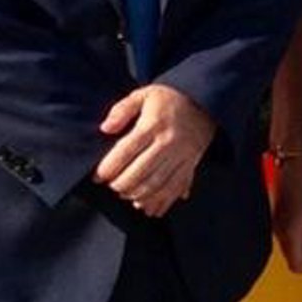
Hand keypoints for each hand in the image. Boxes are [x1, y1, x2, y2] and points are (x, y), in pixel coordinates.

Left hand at [94, 82, 216, 215]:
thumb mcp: (143, 95)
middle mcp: (168, 141)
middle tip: (111, 186)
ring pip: (156, 184)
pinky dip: (159, 202)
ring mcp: (181, 155)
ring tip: (125, 194)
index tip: (97, 176)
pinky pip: (174, 189)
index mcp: (153, 124)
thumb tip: (105, 128)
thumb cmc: (168, 100)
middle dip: (121, 185)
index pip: (126, 150)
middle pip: (140, 172)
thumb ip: (121, 110)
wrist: (204, 103)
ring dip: (137, 195)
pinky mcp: (190, 165)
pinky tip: (146, 206)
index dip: (108, 167)